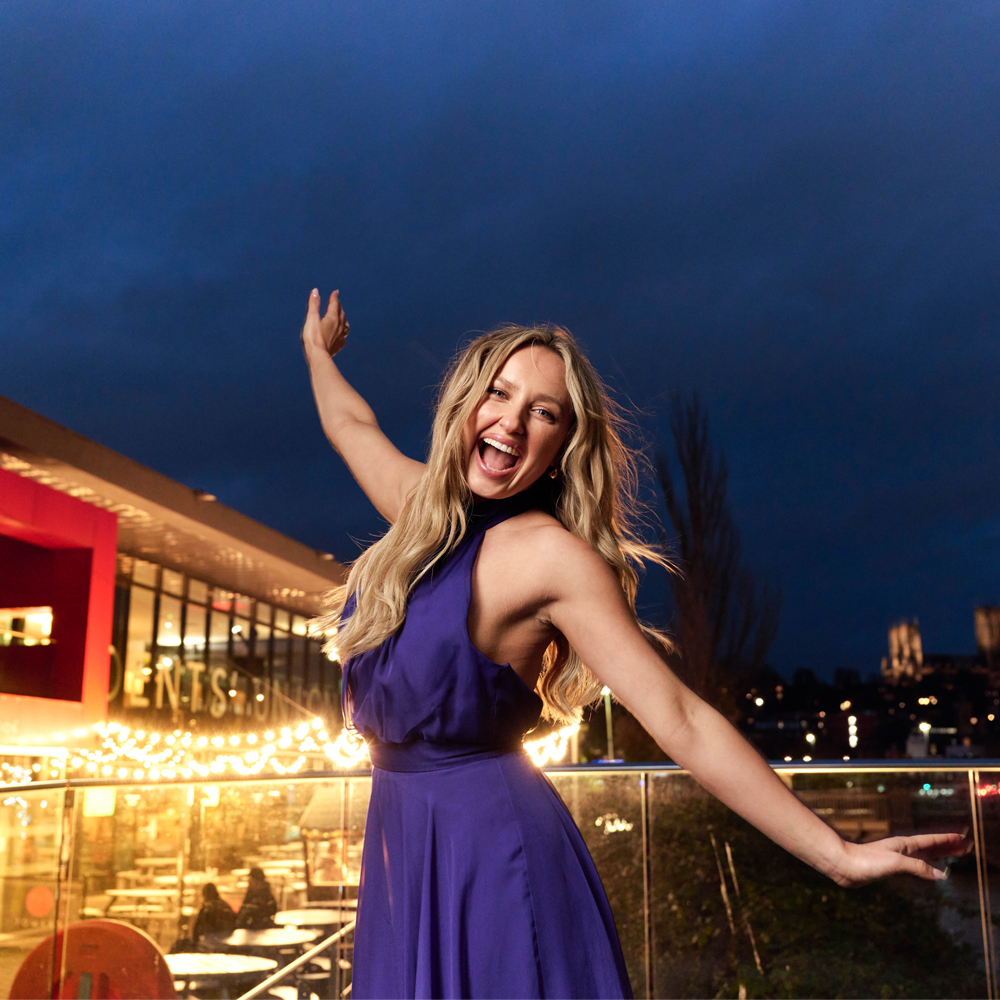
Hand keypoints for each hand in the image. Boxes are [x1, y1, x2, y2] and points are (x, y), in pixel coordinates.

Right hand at [301, 288, 349, 359]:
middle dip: (338, 307)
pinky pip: (343, 337)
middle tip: (337, 302)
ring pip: (344, 325)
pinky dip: (342, 333)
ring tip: (341, 316)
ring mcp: (340, 337)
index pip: (335, 304)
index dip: (334, 298)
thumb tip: (315, 291)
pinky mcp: (338, 346)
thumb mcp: (311, 318)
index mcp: (332, 318)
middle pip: (341, 313)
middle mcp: (339, 326)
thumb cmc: (313, 337)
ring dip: (343, 319)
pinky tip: (341, 336)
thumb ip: (314, 304)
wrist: (318, 356)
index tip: (335, 292)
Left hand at [831, 832, 970, 887]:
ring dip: (940, 854)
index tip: (962, 837)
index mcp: (905, 845)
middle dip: (948, 846)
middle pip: (931, 846)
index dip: (947, 840)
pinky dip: (928, 866)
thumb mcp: (895, 863)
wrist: (844, 865)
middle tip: (966, 845)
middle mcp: (903, 849)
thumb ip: (918, 867)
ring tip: (954, 854)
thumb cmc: (867, 861)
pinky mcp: (891, 868)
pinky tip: (930, 870)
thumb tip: (941, 875)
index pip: (931, 841)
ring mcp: (897, 858)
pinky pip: (917, 865)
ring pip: (925, 855)